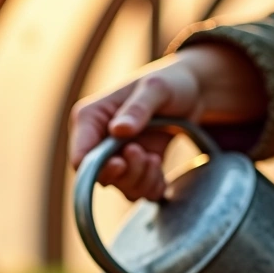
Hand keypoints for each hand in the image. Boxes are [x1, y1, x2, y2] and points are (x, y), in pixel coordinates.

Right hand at [69, 43, 266, 200]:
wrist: (193, 91)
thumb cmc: (171, 82)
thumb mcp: (157, 88)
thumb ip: (138, 108)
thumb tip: (118, 131)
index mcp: (91, 118)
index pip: (80, 157)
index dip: (98, 168)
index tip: (121, 162)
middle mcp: (97, 140)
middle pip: (100, 176)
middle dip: (127, 173)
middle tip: (147, 156)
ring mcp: (116, 155)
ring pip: (120, 186)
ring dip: (141, 180)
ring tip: (155, 158)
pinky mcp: (135, 168)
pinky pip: (138, 191)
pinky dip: (151, 186)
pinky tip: (160, 167)